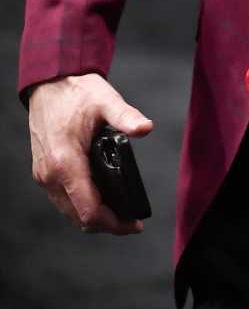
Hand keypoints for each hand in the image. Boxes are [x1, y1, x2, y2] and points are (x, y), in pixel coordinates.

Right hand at [28, 72, 152, 235]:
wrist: (50, 83)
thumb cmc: (77, 91)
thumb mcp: (106, 100)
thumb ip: (126, 117)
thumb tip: (146, 129)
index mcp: (65, 162)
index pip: (89, 209)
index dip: (113, 223)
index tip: (135, 225)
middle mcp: (50, 175)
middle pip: (79, 217)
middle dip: (107, 225)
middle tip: (132, 222)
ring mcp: (44, 175)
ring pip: (69, 212)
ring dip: (94, 217)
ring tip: (120, 214)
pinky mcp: (43, 172)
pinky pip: (63, 199)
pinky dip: (81, 206)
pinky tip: (101, 200)